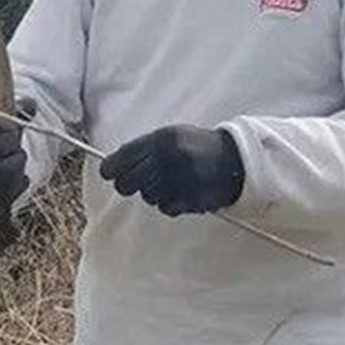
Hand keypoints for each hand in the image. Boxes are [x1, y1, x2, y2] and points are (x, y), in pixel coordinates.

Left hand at [100, 126, 244, 215]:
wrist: (235, 160)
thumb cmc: (200, 147)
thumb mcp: (173, 136)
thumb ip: (145, 148)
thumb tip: (112, 165)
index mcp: (161, 139)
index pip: (122, 158)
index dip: (111, 169)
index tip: (109, 173)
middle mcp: (166, 159)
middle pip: (127, 183)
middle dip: (129, 184)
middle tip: (139, 182)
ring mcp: (177, 179)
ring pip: (147, 196)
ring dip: (155, 193)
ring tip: (173, 182)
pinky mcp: (187, 198)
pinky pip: (166, 207)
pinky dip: (171, 204)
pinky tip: (183, 192)